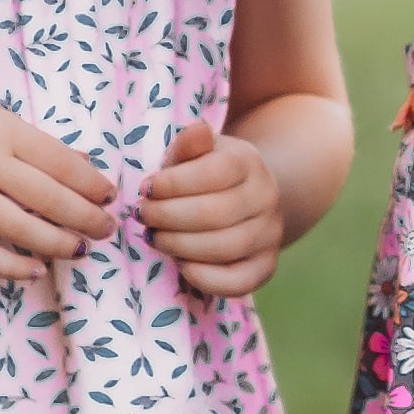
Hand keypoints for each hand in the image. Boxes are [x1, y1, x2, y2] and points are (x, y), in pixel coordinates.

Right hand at [0, 90, 116, 282]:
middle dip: (87, 217)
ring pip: (21, 229)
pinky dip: (12, 266)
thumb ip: (30, 140)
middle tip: (108, 228)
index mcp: (1, 130)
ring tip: (81, 248)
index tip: (110, 195)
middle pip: (49, 199)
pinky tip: (35, 270)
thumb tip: (82, 164)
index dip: (91, 183)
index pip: (61, 162)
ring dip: (59, 244)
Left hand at [138, 118, 292, 301]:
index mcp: (249, 162)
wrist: (247, 198)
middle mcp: (267, 197)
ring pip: (224, 248)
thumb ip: (190, 145)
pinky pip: (237, 282)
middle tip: (142, 215)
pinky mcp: (265, 267)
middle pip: (215, 213)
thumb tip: (196, 131)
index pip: (214, 173)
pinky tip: (180, 264)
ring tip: (154, 237)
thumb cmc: (207, 173)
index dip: (173, 183)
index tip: (145, 188)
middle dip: (168, 217)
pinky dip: (204, 278)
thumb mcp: (198, 153)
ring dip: (179, 246)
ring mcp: (270, 234)